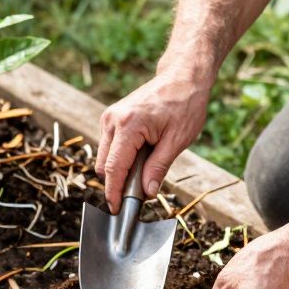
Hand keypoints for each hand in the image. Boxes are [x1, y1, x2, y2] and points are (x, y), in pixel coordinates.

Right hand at [95, 67, 210, 212]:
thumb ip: (158, 168)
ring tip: (146, 168)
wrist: (181, 77)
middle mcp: (112, 120)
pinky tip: (142, 155)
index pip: (114, 168)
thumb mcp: (177, 140)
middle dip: (118, 183)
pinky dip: (121, 158)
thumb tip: (147, 193)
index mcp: (128, 125)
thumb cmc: (184, 105)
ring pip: (105, 157)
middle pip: (104, 166)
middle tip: (141, 192)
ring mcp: (109, 118)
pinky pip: (109, 147)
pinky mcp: (111, 118)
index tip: (117, 210)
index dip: (114, 193)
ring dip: (120, 170)